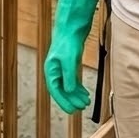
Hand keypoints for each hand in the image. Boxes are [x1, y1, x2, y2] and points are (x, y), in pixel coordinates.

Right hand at [44, 0, 98, 114]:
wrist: (72, 26)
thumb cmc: (68, 42)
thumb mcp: (69, 60)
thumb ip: (69, 76)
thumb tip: (69, 91)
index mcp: (51, 71)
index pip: (55, 91)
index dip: (63, 102)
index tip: (73, 111)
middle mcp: (55, 71)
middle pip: (62, 90)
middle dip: (72, 100)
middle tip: (83, 107)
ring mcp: (62, 68)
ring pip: (68, 86)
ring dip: (76, 95)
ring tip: (87, 102)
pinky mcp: (69, 64)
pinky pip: (72, 80)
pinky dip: (78, 88)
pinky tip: (85, 93)